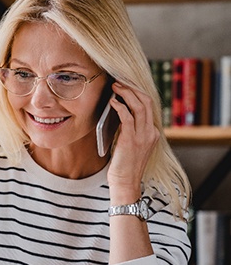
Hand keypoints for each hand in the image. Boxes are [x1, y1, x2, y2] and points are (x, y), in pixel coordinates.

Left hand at [107, 82, 159, 202]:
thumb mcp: (131, 145)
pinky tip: (112, 102)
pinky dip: (120, 106)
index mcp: (153, 133)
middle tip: (119, 81)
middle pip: (146, 101)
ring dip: (126, 93)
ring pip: (139, 106)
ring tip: (115, 87)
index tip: (126, 85)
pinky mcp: (131, 139)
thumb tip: (120, 113)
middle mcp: (151, 132)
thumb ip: (130, 130)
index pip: (149, 106)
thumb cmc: (124, 166)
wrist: (125, 183)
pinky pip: (127, 116)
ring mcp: (143, 136)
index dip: (138, 93)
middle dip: (133, 88)